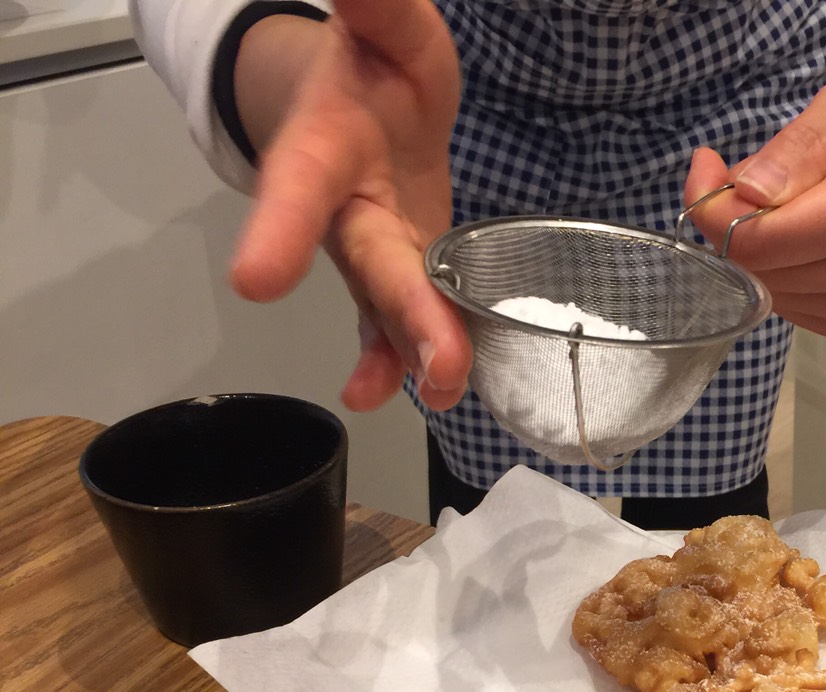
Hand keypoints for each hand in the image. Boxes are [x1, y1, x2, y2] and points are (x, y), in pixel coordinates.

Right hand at [230, 0, 471, 411]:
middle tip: (433, 360)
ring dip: (417, 353)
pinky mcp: (401, 278)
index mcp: (324, 148)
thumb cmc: (375, 68)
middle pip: (368, 267)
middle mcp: (341, 214)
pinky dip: (413, 361)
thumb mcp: (389, 26)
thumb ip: (378, 7)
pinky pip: (402, 326)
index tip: (257, 279)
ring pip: (390, 309)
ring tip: (442, 390)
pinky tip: (433, 394)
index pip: (299, 188)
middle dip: (402, 315)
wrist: (365, 106)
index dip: (281, 233)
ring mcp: (371, 254)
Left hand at [681, 71, 825, 341]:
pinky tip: (803, 243)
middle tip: (746, 181)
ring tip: (785, 209)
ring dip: (757, 250)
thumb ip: (801, 143)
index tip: (707, 169)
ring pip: (766, 292)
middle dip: (730, 224)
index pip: (760, 239)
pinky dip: (780, 274)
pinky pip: (788, 307)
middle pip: (757, 268)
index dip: (713, 210)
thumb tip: (747, 192)